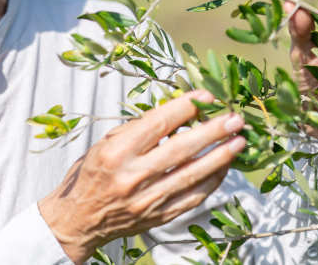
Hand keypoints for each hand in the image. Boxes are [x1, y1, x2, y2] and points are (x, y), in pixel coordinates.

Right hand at [38, 90, 245, 262]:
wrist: (78, 220)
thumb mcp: (105, 143)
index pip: (158, 123)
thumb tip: (178, 112)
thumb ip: (139, 129)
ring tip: (240, 141)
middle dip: (212, 131)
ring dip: (220, 157)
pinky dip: (212, 181)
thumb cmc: (91, 175)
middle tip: (235, 118)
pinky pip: (193, 197)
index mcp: (116, 152)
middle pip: (181, 149)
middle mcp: (132, 176)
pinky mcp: (158, 216)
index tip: (206, 97)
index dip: (186, 107)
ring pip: (192, 175)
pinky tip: (224, 166)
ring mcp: (147, 200)